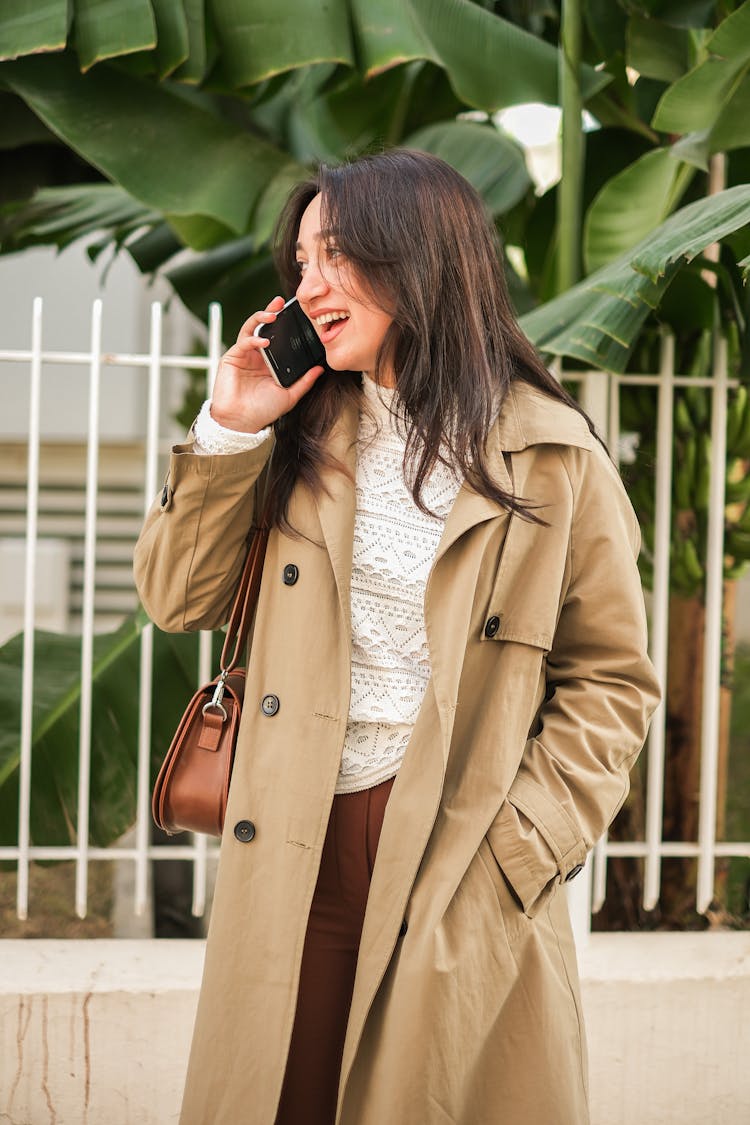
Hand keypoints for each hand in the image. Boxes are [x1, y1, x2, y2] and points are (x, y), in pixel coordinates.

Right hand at [209, 296, 324, 432]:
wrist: (242, 423)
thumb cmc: (263, 410)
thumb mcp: (290, 395)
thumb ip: (304, 382)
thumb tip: (320, 369)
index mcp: (270, 361)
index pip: (277, 336)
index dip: (284, 324)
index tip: (296, 314)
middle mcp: (257, 355)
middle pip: (263, 327)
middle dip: (271, 312)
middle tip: (280, 303)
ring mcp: (244, 355)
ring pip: (251, 329)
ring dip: (260, 318)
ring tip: (272, 315)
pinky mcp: (232, 358)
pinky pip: (243, 342)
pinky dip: (253, 339)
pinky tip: (263, 342)